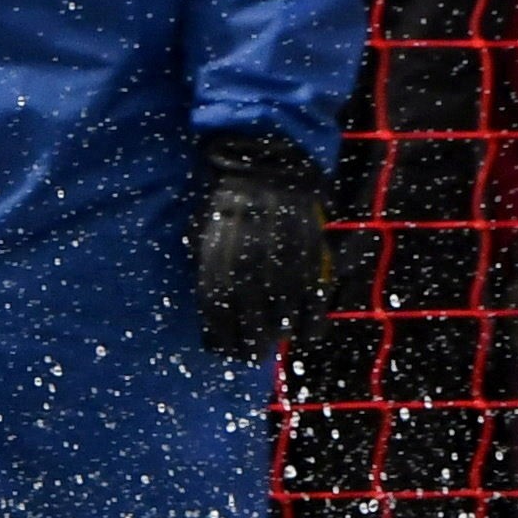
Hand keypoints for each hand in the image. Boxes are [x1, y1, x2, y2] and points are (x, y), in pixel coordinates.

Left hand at [190, 133, 332, 354]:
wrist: (265, 168)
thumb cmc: (226, 201)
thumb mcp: (202, 237)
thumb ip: (207, 274)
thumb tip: (216, 307)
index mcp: (217, 278)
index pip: (218, 334)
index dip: (222, 346)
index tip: (225, 347)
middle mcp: (249, 285)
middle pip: (250, 342)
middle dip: (250, 348)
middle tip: (252, 347)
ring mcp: (283, 280)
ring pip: (281, 332)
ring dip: (276, 338)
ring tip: (274, 336)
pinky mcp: (311, 271)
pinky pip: (314, 318)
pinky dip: (310, 330)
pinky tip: (305, 331)